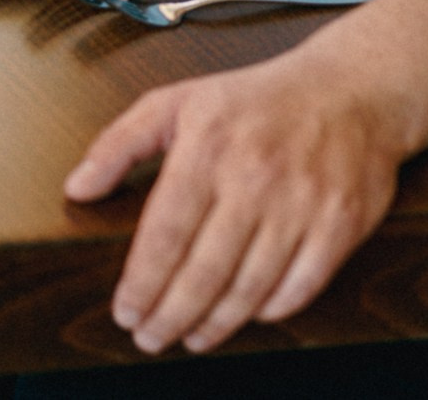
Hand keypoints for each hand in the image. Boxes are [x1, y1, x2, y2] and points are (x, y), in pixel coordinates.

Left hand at [65, 53, 406, 353]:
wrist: (350, 89)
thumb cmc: (252, 100)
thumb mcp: (173, 103)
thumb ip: (117, 145)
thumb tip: (77, 187)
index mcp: (206, 148)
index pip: (166, 233)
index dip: (142, 282)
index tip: (124, 312)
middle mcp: (254, 179)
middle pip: (205, 270)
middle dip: (171, 314)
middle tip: (149, 338)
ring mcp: (302, 204)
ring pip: (251, 285)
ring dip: (216, 322)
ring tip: (190, 338)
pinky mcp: (342, 223)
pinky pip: (302, 284)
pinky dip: (272, 308)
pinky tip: (247, 316)